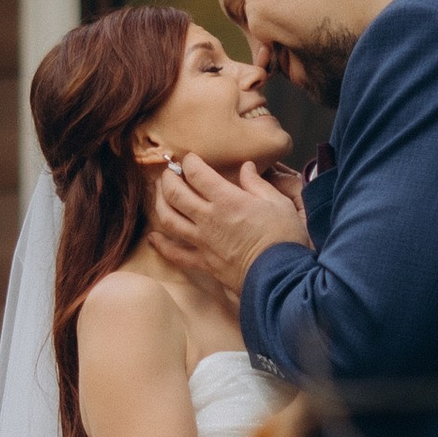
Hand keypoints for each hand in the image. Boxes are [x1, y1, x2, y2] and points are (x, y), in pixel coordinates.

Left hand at [152, 154, 308, 302]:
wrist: (282, 278)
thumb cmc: (284, 239)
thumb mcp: (278, 203)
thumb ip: (257, 184)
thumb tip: (246, 167)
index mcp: (227, 200)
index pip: (197, 173)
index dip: (189, 162)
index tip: (190, 158)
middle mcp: (209, 218)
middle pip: (175, 193)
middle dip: (168, 178)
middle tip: (169, 172)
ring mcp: (203, 241)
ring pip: (168, 219)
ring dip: (159, 203)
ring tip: (159, 194)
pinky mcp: (204, 262)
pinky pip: (176, 254)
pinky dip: (161, 245)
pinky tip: (153, 237)